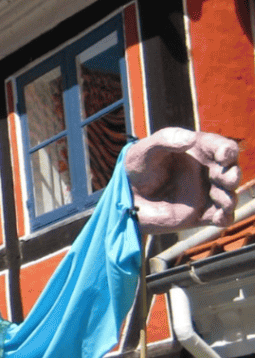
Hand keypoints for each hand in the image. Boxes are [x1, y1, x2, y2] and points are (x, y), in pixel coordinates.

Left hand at [125, 128, 239, 230]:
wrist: (126, 197)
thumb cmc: (137, 168)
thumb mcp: (145, 149)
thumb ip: (166, 139)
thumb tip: (191, 139)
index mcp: (199, 151)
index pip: (222, 148)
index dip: (228, 151)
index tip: (223, 156)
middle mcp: (207, 172)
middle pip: (230, 172)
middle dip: (232, 176)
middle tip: (226, 180)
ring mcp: (205, 193)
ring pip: (229, 196)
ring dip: (230, 198)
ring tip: (224, 203)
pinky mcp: (201, 214)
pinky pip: (220, 218)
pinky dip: (225, 218)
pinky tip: (220, 218)